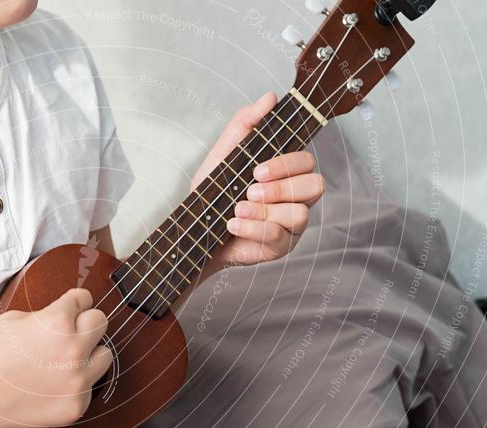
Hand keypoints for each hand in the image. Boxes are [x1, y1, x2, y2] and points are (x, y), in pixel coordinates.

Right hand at [0, 289, 111, 427]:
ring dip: (88, 353)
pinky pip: (90, 386)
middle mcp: (73, 350)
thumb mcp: (13, 319)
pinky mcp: (76, 406)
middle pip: (101, 322)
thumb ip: (48, 315)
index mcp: (58, 322)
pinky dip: (76, 383)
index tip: (67, 308)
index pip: (84, 298)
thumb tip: (69, 315)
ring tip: (62, 358)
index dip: (72, 301)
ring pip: (105, 355)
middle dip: (85, 322)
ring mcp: (77, 382)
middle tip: (67, 331)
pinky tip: (51, 384)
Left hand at [193, 93, 324, 267]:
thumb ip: (245, 123)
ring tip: (238, 208)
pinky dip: (254, 228)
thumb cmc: (212, 193)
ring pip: (300, 214)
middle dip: (280, 187)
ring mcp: (290, 224)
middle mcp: (295, 197)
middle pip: (315, 185)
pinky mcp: (280, 246)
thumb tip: (269, 98)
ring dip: (265, 210)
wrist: (194, 229)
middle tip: (250, 189)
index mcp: (286, 173)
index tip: (256, 169)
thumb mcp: (224, 153)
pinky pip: (280, 236)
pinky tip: (234, 223)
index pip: (307, 162)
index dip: (286, 164)